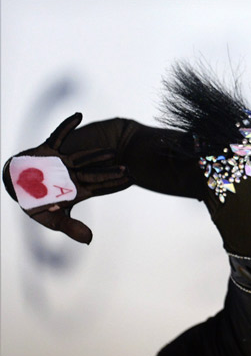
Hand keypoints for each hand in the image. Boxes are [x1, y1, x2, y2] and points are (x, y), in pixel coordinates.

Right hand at [3, 113, 130, 243]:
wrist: (14, 187)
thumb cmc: (35, 204)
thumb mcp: (52, 219)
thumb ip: (71, 228)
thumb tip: (90, 240)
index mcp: (77, 189)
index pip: (101, 187)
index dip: (115, 184)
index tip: (132, 181)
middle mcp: (73, 174)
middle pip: (95, 173)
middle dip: (110, 172)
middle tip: (128, 169)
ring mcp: (63, 161)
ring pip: (82, 156)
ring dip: (96, 154)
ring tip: (112, 151)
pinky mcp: (49, 149)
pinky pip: (58, 135)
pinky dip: (67, 125)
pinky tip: (79, 115)